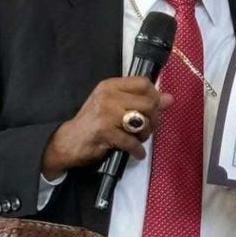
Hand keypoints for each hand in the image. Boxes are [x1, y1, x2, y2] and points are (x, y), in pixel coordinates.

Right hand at [41, 77, 172, 178]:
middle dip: (154, 119)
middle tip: (147, 129)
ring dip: (146, 134)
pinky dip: (137, 150)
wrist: (65, 142)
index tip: (153, 109)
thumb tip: (170, 99)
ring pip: (142, 121)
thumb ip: (141, 101)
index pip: (144, 83)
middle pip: (148, 103)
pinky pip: (131, 141)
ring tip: (139, 139)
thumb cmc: (93, 123)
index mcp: (111, 85)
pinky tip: (137, 153)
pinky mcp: (104, 131)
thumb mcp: (115, 106)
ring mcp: (106, 113)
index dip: (155, 96)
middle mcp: (109, 95)